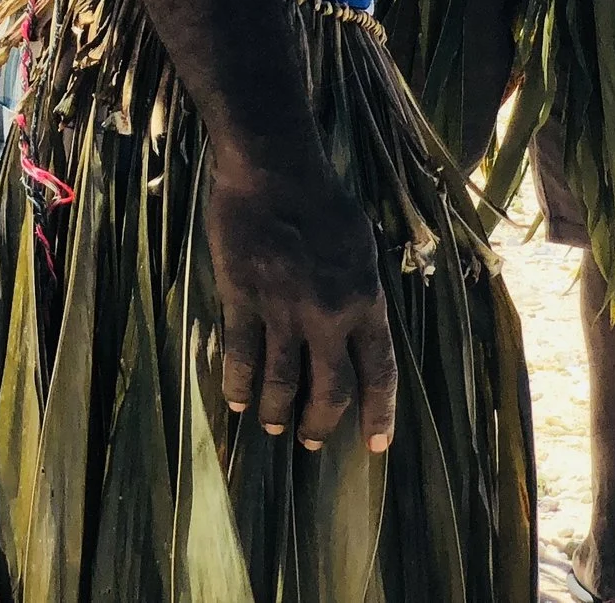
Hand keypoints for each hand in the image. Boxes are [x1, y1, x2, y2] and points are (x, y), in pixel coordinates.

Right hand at [204, 158, 397, 452]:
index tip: (375, 446)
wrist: (273, 170)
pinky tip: (234, 401)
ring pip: (281, 379)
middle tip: (311, 443)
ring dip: (277, 410)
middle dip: (321, 424)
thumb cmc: (322, 198)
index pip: (379, 373)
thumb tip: (359, 318)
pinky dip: (237, 382)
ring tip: (271, 427)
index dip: (379, 414)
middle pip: (330, 389)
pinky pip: (241, 352)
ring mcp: (283, 310)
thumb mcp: (362, 245)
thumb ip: (361, 288)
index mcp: (365, 303)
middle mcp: (328, 316)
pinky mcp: (242, 298)